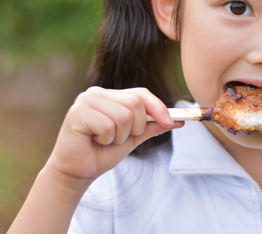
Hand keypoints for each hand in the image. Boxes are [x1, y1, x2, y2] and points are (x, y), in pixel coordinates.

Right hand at [46, 86, 182, 184]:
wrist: (78, 172)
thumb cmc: (102, 153)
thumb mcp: (133, 138)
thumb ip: (153, 126)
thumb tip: (179, 120)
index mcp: (111, 95)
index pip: (141, 93)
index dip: (158, 107)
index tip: (170, 122)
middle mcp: (97, 93)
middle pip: (136, 103)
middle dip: (135, 128)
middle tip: (118, 138)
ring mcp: (86, 100)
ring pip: (124, 115)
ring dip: (119, 136)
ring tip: (104, 140)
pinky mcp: (77, 113)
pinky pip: (108, 125)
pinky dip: (106, 139)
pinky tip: (93, 141)